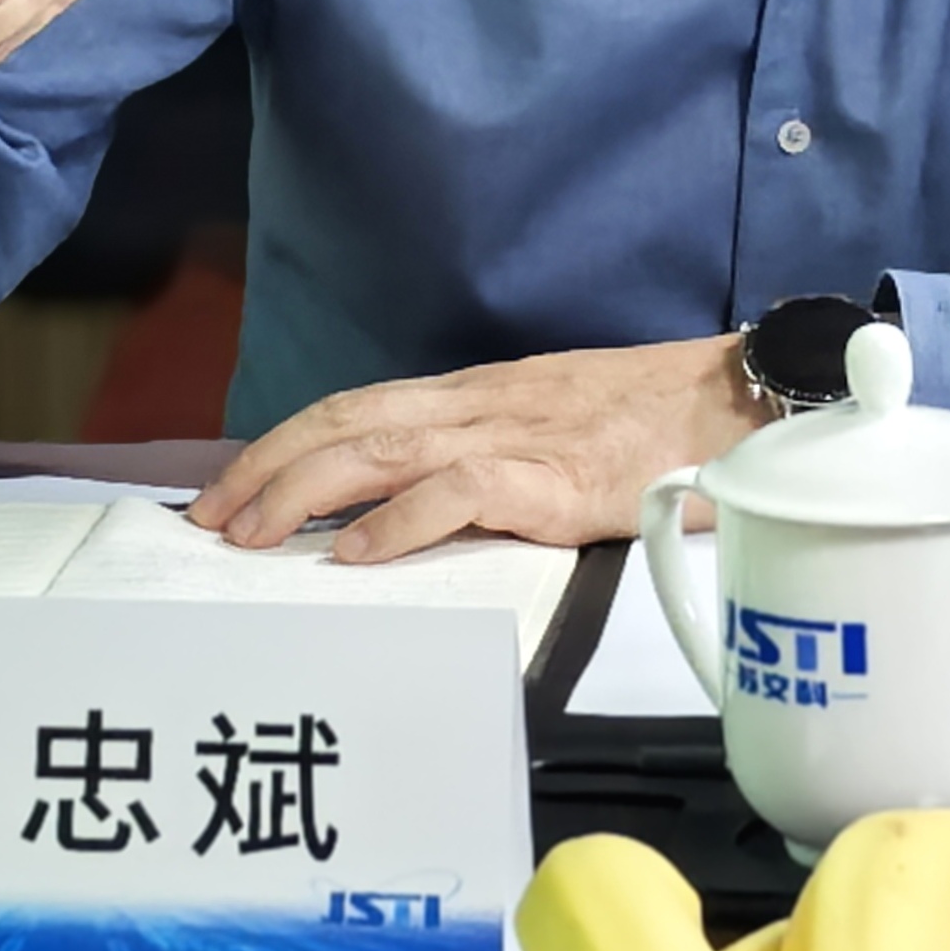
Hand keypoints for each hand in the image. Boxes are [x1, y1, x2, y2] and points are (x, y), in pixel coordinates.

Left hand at [187, 336, 766, 563]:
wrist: (742, 399)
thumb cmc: (657, 424)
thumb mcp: (554, 426)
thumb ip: (493, 455)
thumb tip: (420, 504)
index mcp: (477, 397)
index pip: (355, 407)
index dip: (284, 444)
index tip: (229, 489)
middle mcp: (480, 406)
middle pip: (346, 421)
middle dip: (267, 467)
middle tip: (206, 520)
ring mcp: (515, 436)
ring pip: (381, 448)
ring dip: (304, 491)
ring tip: (250, 537)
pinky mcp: (554, 479)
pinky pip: (459, 492)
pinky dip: (397, 521)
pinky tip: (354, 553)